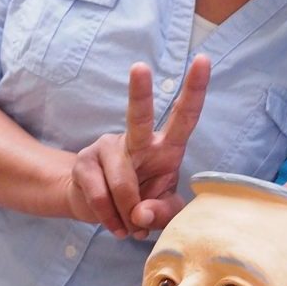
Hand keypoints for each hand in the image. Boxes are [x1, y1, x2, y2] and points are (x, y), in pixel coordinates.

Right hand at [67, 57, 210, 238]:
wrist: (97, 208)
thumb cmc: (140, 203)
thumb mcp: (162, 211)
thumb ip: (163, 213)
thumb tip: (141, 213)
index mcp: (166, 146)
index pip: (184, 116)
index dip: (195, 90)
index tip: (202, 60)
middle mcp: (137, 140)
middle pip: (139, 117)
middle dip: (140, 92)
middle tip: (139, 67)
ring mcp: (107, 148)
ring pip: (123, 185)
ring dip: (128, 215)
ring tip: (130, 225)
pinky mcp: (84, 162)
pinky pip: (101, 198)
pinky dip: (110, 219)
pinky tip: (114, 223)